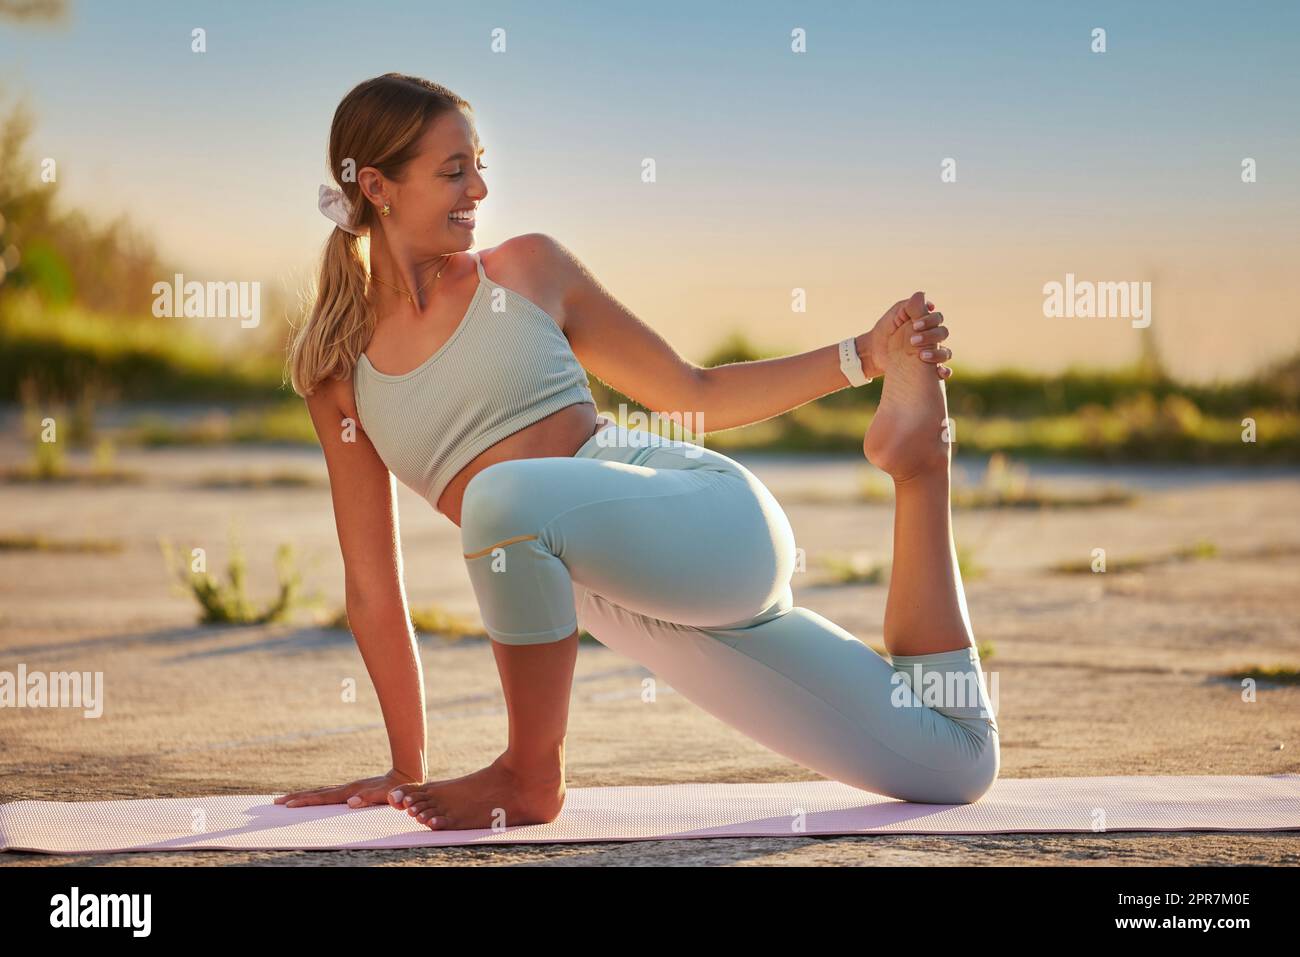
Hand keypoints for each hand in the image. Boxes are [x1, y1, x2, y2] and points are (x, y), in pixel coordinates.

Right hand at [274, 767, 421, 808]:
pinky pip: (329, 794)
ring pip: (321, 792)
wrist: (406, 776)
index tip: (289, 804)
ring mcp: (349, 788)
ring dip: (304, 796)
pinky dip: (316, 796)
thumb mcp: (387, 795)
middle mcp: (347, 788)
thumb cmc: (398, 790)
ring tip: (286, 799)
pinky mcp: (353, 790)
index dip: (306, 801)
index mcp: (352, 790)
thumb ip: (371, 798)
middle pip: (317, 793)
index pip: (324, 797)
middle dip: (297, 797)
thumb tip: (351, 803)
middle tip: (276, 801)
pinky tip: (312, 799)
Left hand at [855, 292, 951, 380]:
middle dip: (931, 336)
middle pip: (942, 333)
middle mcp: (931, 337)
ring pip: (945, 352)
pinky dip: (944, 371)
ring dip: (938, 354)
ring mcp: (930, 353)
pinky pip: (943, 370)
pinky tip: (939, 372)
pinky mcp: (928, 368)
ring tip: (922, 356)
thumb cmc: (885, 329)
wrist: (873, 351)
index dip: (930, 321)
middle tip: (913, 341)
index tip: (915, 325)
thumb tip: (923, 296)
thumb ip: (909, 305)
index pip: (937, 318)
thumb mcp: (895, 314)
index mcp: (926, 323)